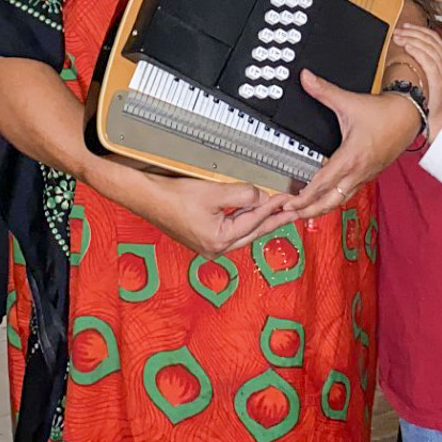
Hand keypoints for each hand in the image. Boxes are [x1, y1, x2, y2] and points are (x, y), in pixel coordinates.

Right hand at [140, 174, 290, 256]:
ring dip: (259, 221)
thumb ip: (243, 195)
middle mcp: (215, 249)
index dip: (273, 208)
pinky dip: (244, 221)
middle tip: (293, 213)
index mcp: (219, 240)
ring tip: (278, 213)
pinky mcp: (203, 239)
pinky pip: (231, 230)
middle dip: (273, 221)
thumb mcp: (215, 192)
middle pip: (252, 232)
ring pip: (242, 232)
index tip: (287, 199)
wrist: (148, 199)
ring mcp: (208, 246)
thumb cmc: (174, 197)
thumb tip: (262, 197)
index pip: (254, 221)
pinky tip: (252, 213)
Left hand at [282, 71, 420, 218]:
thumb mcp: (350, 101)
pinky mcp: (369, 175)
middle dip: (308, 211)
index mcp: (351, 157)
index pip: (323, 183)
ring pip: (340, 200)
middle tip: (288, 215)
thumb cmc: (384, 113)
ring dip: (320, 209)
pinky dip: (334, 200)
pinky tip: (324, 201)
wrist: (410, 116)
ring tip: (301, 214)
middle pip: (330, 201)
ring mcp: (365, 176)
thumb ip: (324, 91)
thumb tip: (306, 78)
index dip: (304, 196)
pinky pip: (349, 194)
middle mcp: (358, 171)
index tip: (289, 204)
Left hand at [389, 23, 441, 132]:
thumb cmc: (428, 93)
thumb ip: (422, 58)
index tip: (405, 27)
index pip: (433, 37)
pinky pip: (427, 60)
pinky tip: (407, 47)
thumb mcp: (428, 72)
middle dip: (412, 32)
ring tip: (398, 37)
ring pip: (428, 47)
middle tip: (398, 31)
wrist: (434, 115)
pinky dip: (417, 51)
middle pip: (430, 39)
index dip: (418, 29)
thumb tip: (406, 44)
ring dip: (411, 39)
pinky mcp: (438, 78)